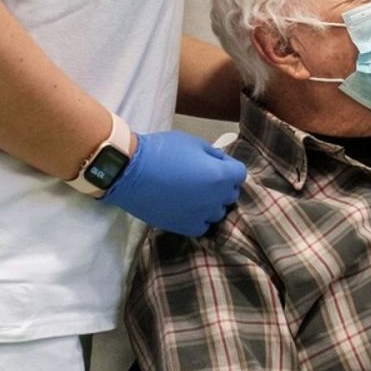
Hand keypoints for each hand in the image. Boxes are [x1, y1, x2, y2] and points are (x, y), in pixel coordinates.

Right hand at [101, 130, 245, 235]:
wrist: (130, 171)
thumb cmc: (162, 151)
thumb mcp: (194, 142)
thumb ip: (214, 155)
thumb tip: (221, 164)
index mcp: (220, 176)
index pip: (240, 174)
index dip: (229, 166)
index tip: (215, 163)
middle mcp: (216, 199)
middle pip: (230, 194)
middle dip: (222, 184)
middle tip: (203, 177)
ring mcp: (201, 215)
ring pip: (218, 212)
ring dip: (211, 203)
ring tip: (194, 194)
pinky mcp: (184, 228)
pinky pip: (203, 227)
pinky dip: (199, 218)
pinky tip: (188, 209)